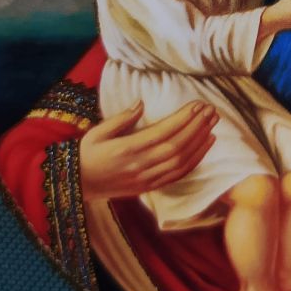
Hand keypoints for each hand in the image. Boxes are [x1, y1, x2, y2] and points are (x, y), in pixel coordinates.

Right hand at [79, 101, 217, 201]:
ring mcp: (146, 179)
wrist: (78, 185)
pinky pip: (178, 175)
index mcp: (126, 149)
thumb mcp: (97, 132)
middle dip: (197, 127)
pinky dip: (195, 160)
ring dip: (200, 142)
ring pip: (181, 161)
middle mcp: (140, 166)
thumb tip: (141, 103)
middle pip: (177, 146)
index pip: (163, 132)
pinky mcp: (150, 187)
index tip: (197, 105)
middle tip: (211, 110)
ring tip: (212, 124)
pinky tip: (206, 145)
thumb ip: (121, 118)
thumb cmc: (87, 154)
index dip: (183, 119)